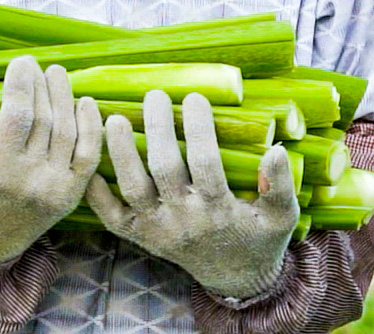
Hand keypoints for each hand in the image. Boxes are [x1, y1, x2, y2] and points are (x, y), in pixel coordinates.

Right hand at [0, 55, 104, 263]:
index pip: (17, 117)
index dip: (21, 85)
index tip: (20, 62)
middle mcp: (32, 182)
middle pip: (45, 120)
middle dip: (42, 86)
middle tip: (35, 64)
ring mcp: (57, 190)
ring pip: (68, 133)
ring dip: (65, 99)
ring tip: (57, 74)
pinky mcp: (71, 196)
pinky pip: (89, 157)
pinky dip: (91, 128)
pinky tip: (86, 102)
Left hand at [85, 90, 298, 299]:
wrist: (236, 278)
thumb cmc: (259, 238)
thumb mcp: (281, 217)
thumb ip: (280, 186)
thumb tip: (275, 149)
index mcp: (219, 212)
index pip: (206, 165)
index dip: (198, 130)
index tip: (195, 97)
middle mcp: (184, 221)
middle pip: (164, 170)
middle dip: (157, 129)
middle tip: (155, 96)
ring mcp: (157, 230)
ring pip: (132, 189)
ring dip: (121, 153)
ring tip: (115, 118)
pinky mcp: (140, 236)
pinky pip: (112, 217)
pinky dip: (97, 194)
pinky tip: (92, 163)